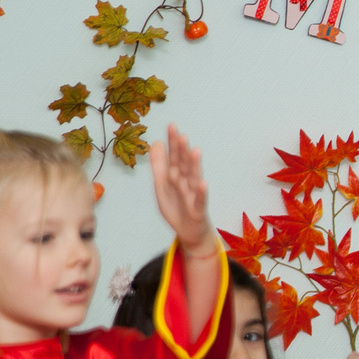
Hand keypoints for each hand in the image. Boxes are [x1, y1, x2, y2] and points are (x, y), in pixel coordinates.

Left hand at [149, 125, 214, 256]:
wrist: (188, 232)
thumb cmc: (177, 207)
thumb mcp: (161, 186)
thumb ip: (158, 165)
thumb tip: (155, 142)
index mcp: (176, 176)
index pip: (174, 156)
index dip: (173, 142)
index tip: (172, 125)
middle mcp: (186, 182)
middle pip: (184, 165)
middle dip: (182, 151)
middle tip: (181, 135)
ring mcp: (193, 195)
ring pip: (193, 179)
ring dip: (194, 166)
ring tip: (195, 152)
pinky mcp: (198, 209)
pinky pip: (200, 200)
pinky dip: (202, 192)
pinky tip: (203, 183)